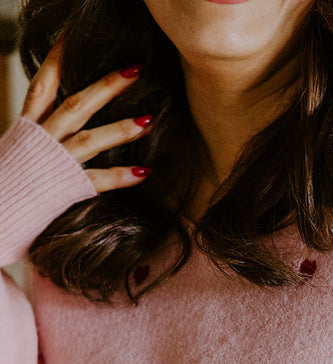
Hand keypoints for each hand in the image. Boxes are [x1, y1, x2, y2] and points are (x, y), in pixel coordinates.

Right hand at [20, 35, 153, 193]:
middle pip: (76, 105)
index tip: (74, 37)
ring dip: (121, 128)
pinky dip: (120, 176)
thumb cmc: (8, 182)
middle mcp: (43, 139)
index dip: (57, 59)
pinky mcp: (65, 188)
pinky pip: (96, 180)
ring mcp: (55, 162)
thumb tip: (55, 123)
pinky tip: (143, 171)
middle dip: (107, 86)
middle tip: (136, 69)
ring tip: (150, 118)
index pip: (42, 85)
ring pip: (90, 139)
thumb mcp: (18, 149)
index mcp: (28, 127)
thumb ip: (37, 135)